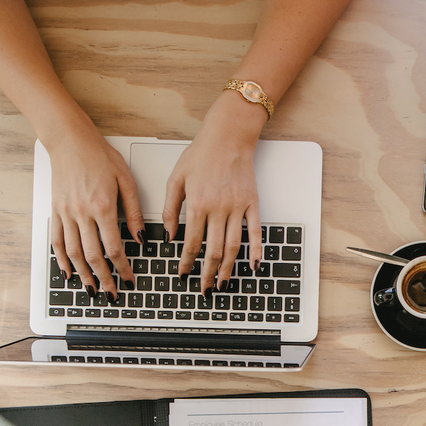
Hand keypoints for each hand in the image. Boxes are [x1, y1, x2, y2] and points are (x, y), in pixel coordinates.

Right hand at [49, 130, 144, 292]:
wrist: (70, 141)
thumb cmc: (99, 156)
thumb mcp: (126, 180)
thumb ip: (134, 211)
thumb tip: (141, 237)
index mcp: (103, 206)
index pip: (114, 248)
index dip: (122, 268)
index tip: (128, 279)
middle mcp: (82, 213)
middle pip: (93, 256)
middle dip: (104, 278)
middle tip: (111, 293)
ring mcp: (66, 213)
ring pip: (74, 253)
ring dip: (84, 275)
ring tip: (92, 288)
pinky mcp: (56, 211)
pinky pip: (57, 241)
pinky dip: (62, 260)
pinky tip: (68, 272)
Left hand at [161, 97, 264, 290]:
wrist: (228, 136)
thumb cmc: (201, 154)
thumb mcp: (176, 179)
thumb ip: (170, 209)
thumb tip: (170, 235)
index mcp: (198, 204)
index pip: (191, 243)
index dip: (187, 262)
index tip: (183, 273)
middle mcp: (219, 209)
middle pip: (214, 250)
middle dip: (207, 273)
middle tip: (204, 289)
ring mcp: (238, 208)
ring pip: (234, 246)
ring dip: (228, 268)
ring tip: (223, 283)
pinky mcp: (252, 204)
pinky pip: (255, 232)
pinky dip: (256, 251)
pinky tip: (253, 266)